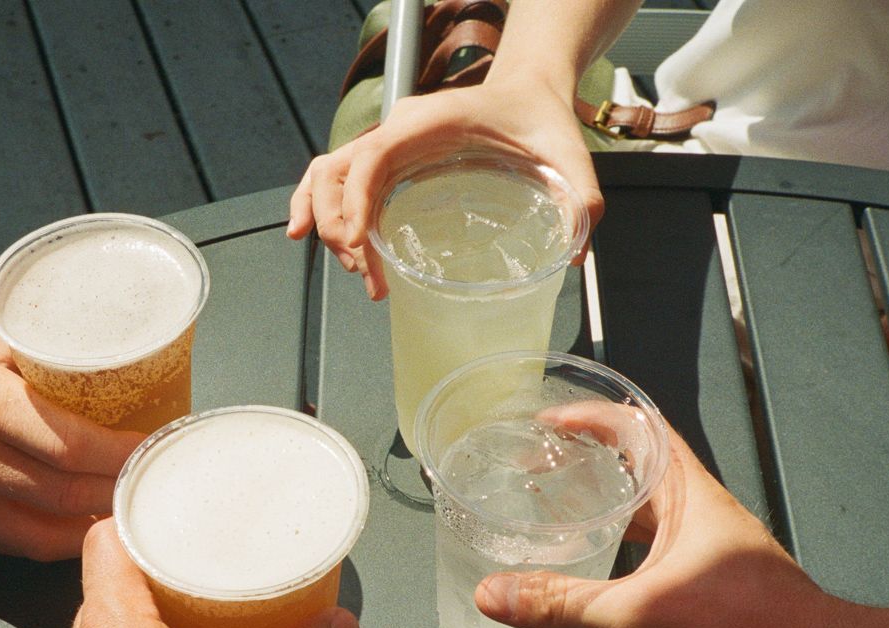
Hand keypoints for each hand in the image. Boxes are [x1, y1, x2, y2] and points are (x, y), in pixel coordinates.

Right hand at [0, 322, 145, 559]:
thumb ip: (31, 361)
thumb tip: (89, 366)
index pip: (72, 444)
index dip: (124, 454)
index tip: (155, 446)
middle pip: (71, 495)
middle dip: (123, 490)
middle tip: (156, 477)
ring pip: (51, 534)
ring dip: (98, 524)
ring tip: (130, 505)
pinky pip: (20, 546)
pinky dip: (60, 539)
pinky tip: (84, 524)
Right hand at [287, 75, 601, 299]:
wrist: (529, 91)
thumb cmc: (540, 118)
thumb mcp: (568, 155)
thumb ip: (579, 198)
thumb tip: (573, 254)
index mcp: (430, 122)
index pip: (372, 156)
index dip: (355, 200)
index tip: (359, 242)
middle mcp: (397, 129)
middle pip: (336, 171)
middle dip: (338, 226)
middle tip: (365, 273)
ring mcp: (387, 142)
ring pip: (327, 175)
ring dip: (324, 222)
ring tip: (351, 268)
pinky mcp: (387, 158)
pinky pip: (338, 179)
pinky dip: (317, 206)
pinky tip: (309, 236)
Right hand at [471, 428, 843, 627]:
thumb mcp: (642, 612)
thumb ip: (564, 603)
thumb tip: (495, 594)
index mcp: (691, 497)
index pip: (640, 429)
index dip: (591, 417)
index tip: (545, 422)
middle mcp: (700, 520)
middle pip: (637, 472)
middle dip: (586, 466)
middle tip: (536, 472)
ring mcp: (705, 560)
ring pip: (644, 522)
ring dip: (601, 516)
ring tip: (549, 521)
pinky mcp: (705, 599)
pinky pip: (649, 567)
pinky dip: (614, 566)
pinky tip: (588, 587)